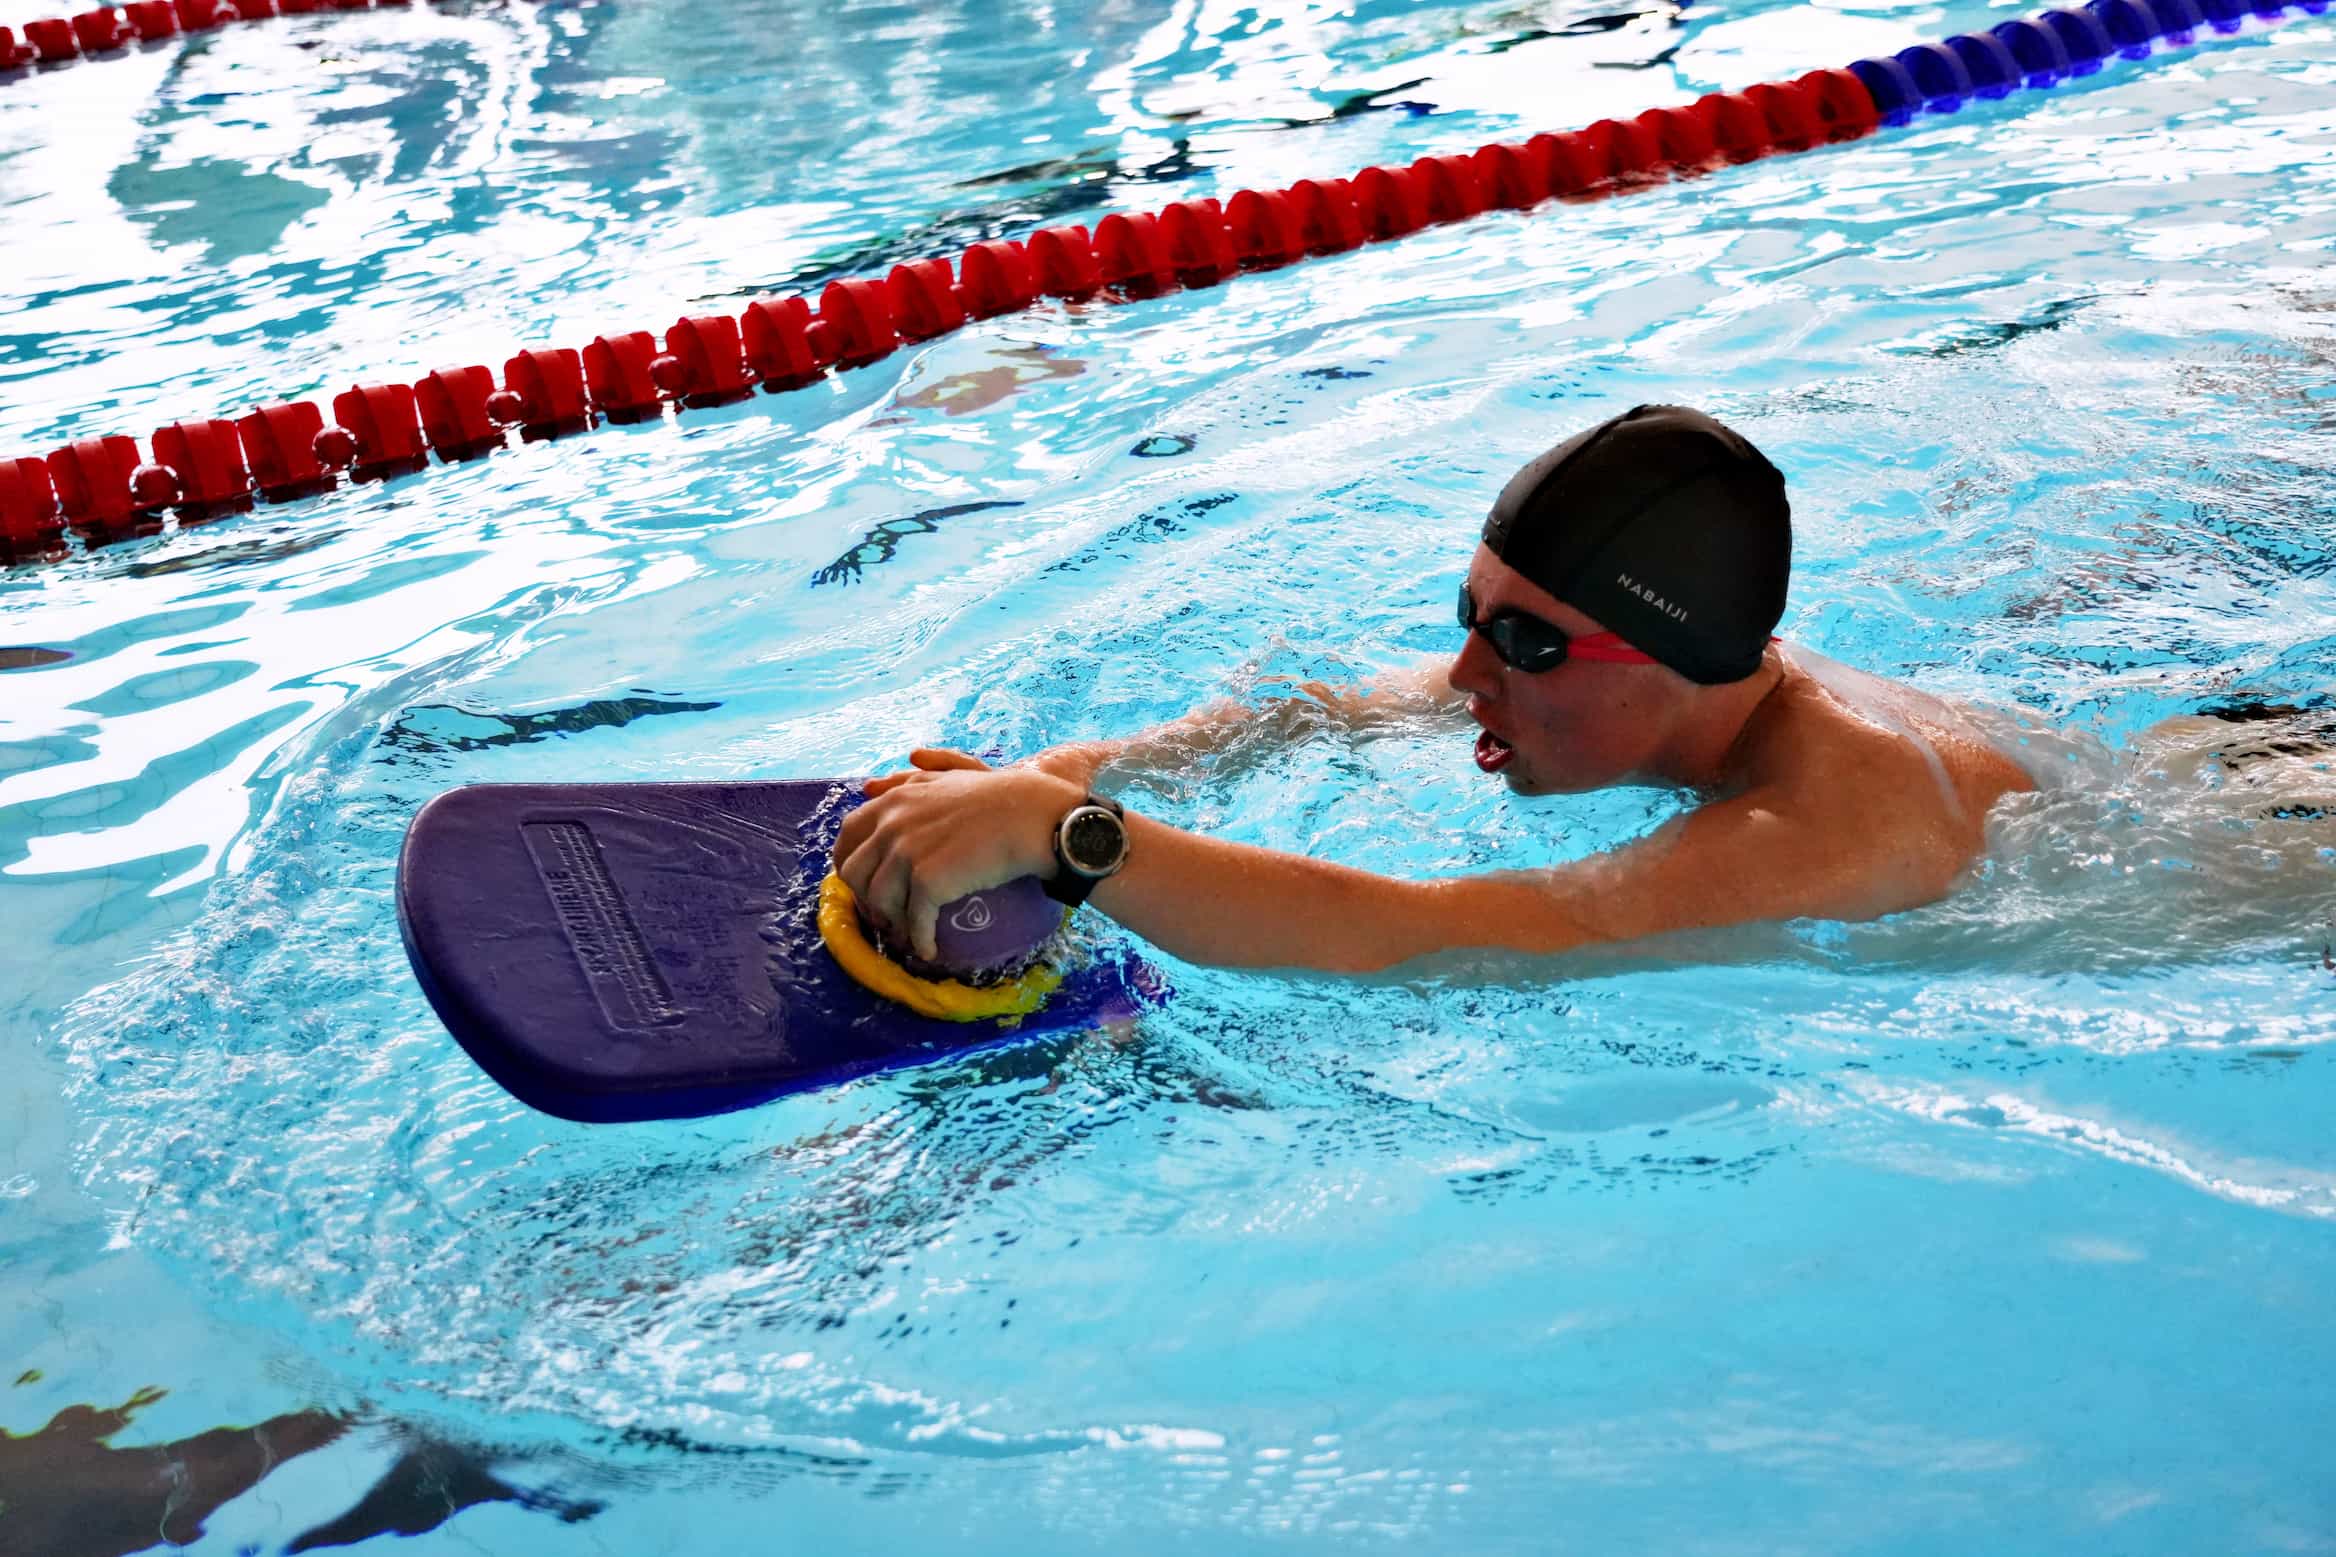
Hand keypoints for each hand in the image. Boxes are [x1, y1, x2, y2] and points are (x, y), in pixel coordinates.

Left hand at [834, 748, 1080, 961]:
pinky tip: (929, 950)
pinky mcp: (928, 882)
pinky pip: (914, 921)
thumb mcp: (945, 777)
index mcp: (892, 802)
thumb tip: (868, 786)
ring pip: (878, 902)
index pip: (847, 837)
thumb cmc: (998, 796)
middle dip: (865, 899)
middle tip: (888, 914)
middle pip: (854, 874)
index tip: (864, 883)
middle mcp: (891, 826)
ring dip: (892, 923)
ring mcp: (907, 854)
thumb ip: (907, 781)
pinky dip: (920, 940)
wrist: (1030, 816)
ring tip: (910, 933)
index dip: (848, 864)